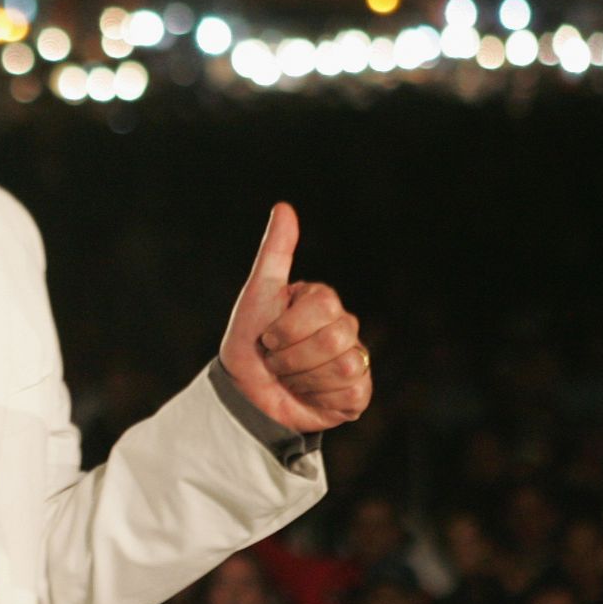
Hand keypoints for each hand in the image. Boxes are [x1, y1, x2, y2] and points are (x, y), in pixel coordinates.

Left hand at [217, 203, 371, 433]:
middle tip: (276, 359)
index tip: (268, 335)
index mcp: (324, 303)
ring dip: (302, 377)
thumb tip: (284, 206)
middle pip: (335, 338)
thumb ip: (274, 252)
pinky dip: (319, 397)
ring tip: (289, 377)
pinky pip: (352, 392)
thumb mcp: (258, 292)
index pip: (324, 306)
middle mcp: (345, 329)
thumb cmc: (249, 340)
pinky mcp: (358, 394)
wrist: (245, 392)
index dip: (287, 327)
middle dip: (291, 355)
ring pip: (344, 366)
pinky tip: (307, 394)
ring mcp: (355, 361)